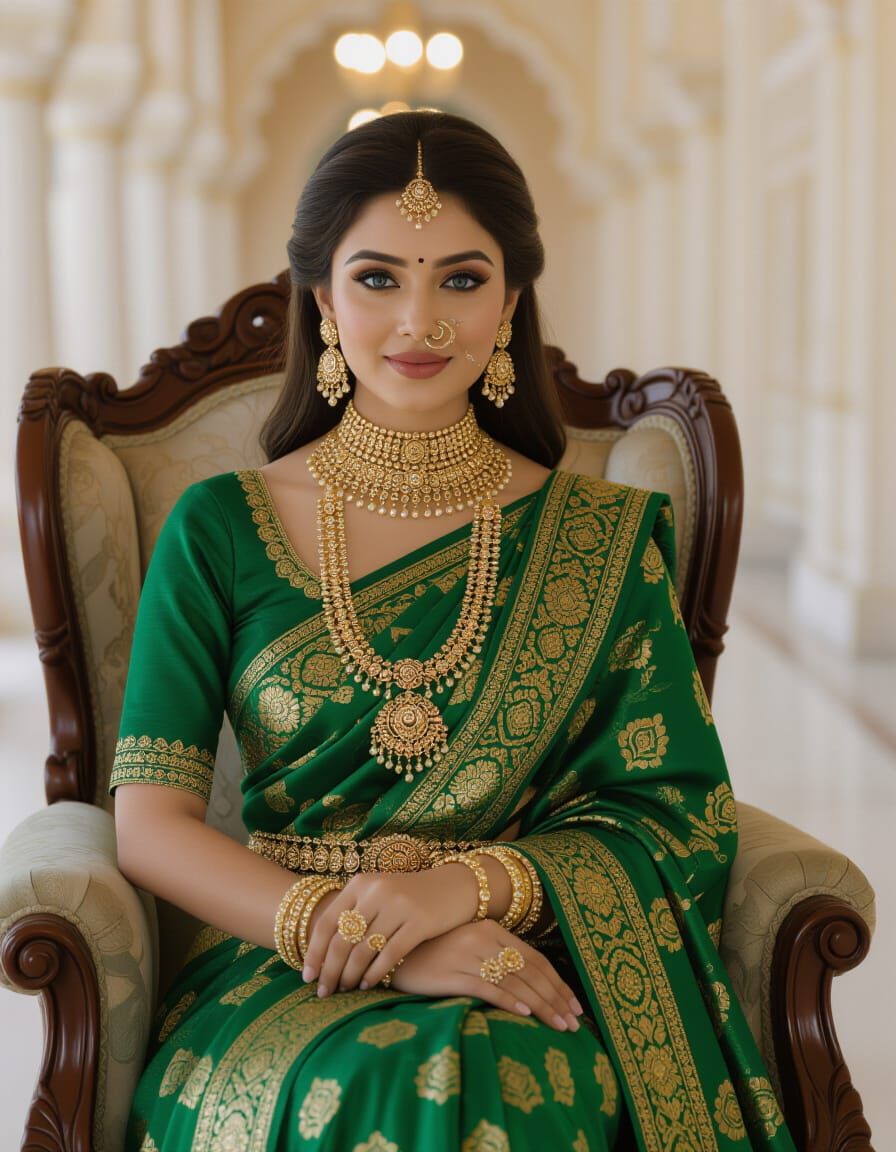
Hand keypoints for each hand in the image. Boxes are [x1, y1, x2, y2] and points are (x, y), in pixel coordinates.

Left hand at [301, 864, 483, 995]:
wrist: (454, 887)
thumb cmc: (410, 896)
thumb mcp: (379, 894)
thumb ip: (354, 914)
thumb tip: (323, 954)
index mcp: (360, 883)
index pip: (327, 922)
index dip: (313, 952)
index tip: (307, 977)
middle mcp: (376, 891)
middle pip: (342, 940)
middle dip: (329, 971)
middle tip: (323, 992)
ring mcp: (398, 906)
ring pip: (363, 950)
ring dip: (350, 976)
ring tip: (345, 989)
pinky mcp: (419, 922)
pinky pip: (389, 955)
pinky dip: (375, 974)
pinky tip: (368, 984)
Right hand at [390, 920, 584, 1032]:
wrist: (391, 947)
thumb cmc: (434, 950)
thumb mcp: (469, 945)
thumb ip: (495, 955)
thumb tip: (529, 984)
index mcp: (492, 929)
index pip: (534, 959)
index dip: (558, 983)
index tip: (575, 1005)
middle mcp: (483, 938)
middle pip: (530, 972)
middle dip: (556, 999)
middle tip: (574, 1022)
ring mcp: (467, 954)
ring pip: (514, 982)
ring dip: (541, 1005)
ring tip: (559, 1025)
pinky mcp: (450, 973)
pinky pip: (486, 987)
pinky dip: (508, 1000)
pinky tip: (524, 1014)